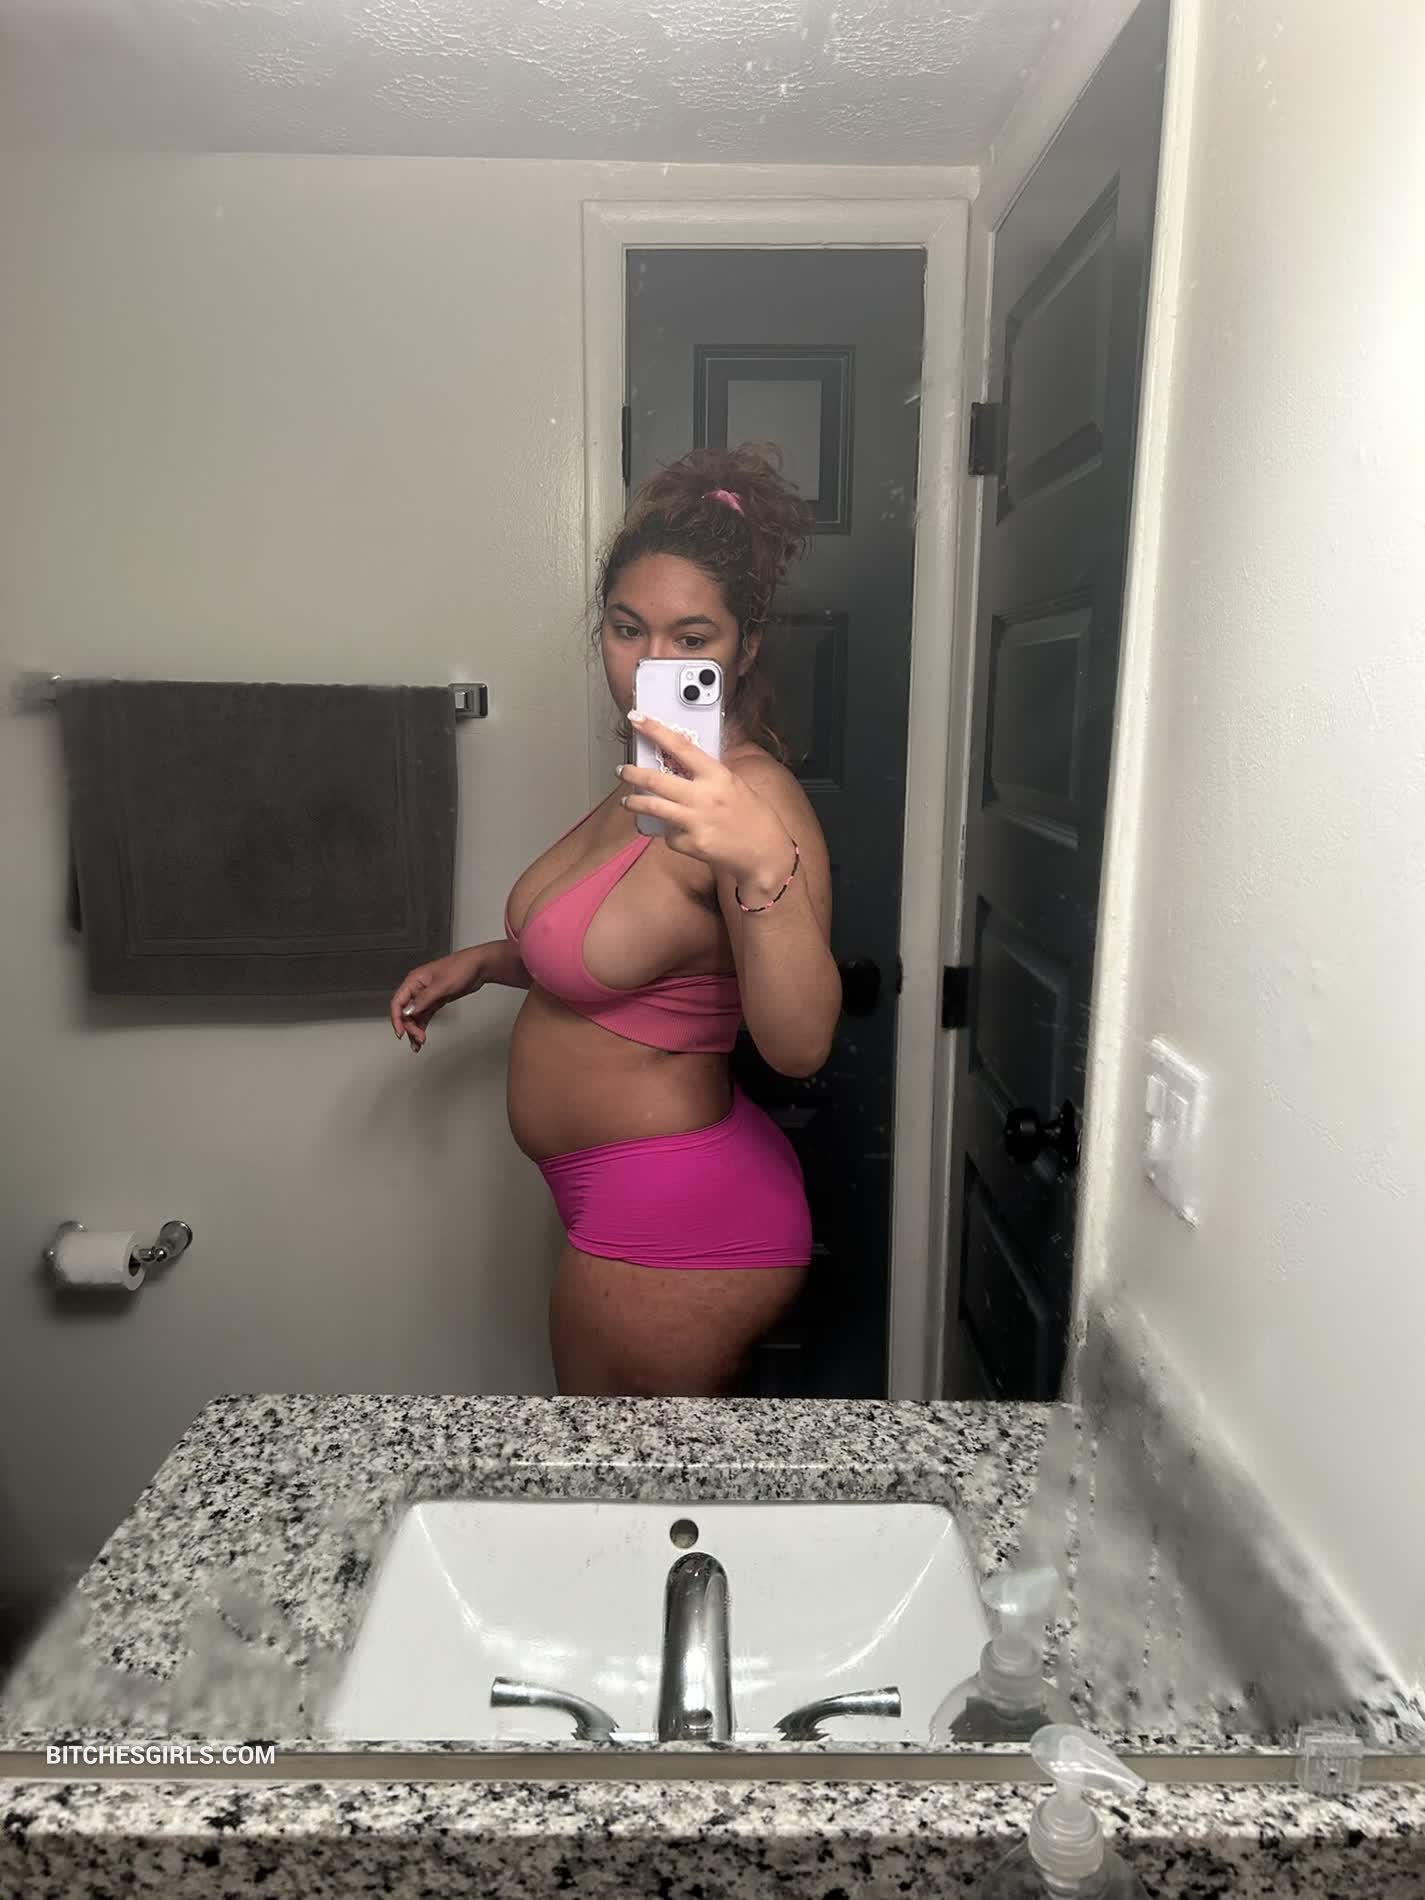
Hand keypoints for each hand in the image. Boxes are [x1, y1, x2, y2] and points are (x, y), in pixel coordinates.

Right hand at [389, 947, 485, 1052]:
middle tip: (418, 1038)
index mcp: (414, 980)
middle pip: (406, 1012)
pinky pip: (425, 1016)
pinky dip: (422, 1026)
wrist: (479, 967)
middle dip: (410, 1027)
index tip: (401, 1032)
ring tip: (418, 1044)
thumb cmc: (461, 967)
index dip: (397, 1018)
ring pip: (415, 1016)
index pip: (398, 1002)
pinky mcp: (436, 1001)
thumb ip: (424, 999)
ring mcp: (427, 995)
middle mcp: (418, 988)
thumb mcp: (441, 985)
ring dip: (415, 1029)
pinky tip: (422, 1036)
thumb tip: (408, 1012)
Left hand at [619, 712, 793, 890]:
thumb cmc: (754, 817)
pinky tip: (679, 833)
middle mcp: (704, 797)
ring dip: (634, 803)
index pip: (681, 746)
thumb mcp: (735, 784)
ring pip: (652, 807)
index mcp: (717, 776)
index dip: (655, 730)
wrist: (766, 853)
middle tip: (623, 770)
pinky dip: (670, 833)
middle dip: (633, 774)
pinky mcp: (691, 844)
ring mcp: (695, 822)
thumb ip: (709, 775)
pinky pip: (669, 835)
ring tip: (628, 802)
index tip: (637, 719)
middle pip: (656, 780)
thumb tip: (683, 762)